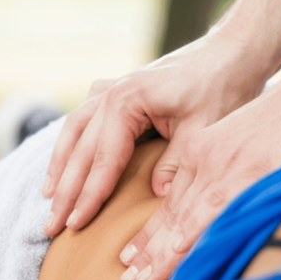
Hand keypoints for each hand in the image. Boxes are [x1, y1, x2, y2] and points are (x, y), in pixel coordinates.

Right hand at [42, 33, 267, 237]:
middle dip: (65, 191)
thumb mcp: (202, 131)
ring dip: (60, 166)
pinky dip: (72, 142)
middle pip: (80, 149)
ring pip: (74, 131)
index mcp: (127, 102)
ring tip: (48, 198)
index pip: (102, 159)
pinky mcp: (118, 90)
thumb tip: (156, 195)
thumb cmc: (221, 88)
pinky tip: (66, 160)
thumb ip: (176, 164)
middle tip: (49, 227)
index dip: (88, 196)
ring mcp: (111, 89)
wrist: (231, 52)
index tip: (75, 225)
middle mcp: (111, 93)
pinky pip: (85, 119)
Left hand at [118, 73, 280, 279]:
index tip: (133, 256)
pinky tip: (176, 256)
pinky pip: (214, 214)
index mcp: (206, 150)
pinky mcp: (249, 177)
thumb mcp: (250, 138)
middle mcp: (208, 161)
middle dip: (147, 250)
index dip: (152, 231)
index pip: (172, 199)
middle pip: (170, 214)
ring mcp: (227, 170)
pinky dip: (193, 236)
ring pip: (183, 219)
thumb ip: (231, 167)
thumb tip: (230, 201)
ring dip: (160, 254)